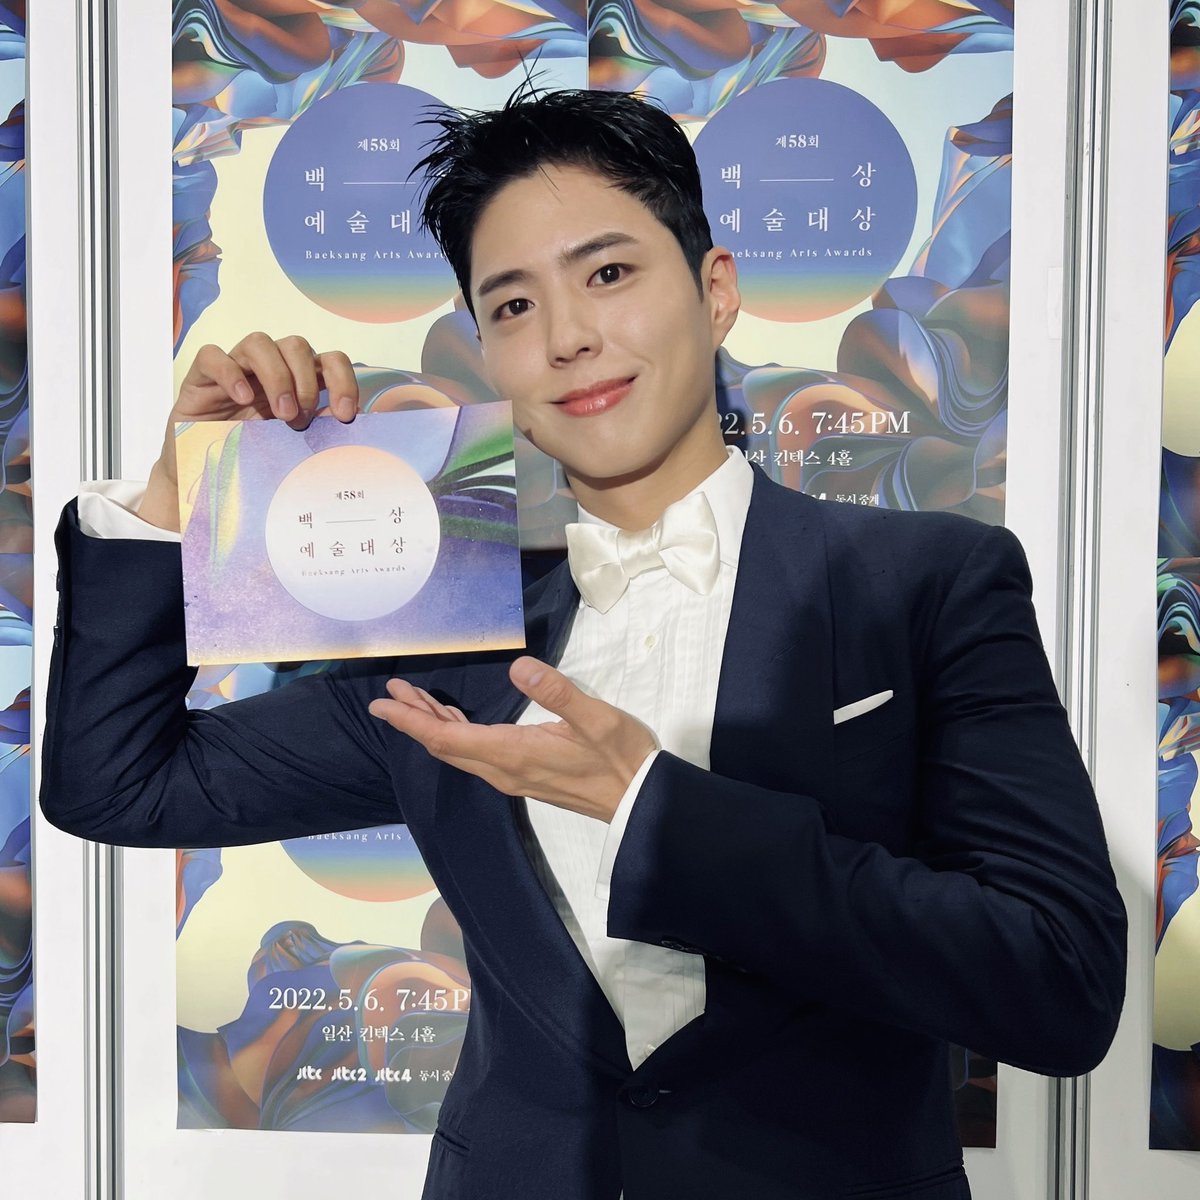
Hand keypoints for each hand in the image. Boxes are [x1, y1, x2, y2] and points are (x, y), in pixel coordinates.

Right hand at [140, 333, 359, 530]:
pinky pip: (213, 355)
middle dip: (305, 380)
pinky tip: (241, 399)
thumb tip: (351, 423)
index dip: (342, 380)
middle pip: (296, 345)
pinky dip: (229, 373)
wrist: (206, 471)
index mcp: (298, 381)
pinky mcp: (202, 375)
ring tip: (280, 413)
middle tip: (301, 417)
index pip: (329, 360)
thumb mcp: (294, 443)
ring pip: (259, 342)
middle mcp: (270, 368)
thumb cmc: (254, 452)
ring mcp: (236, 367)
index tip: (345, 414)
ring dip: (276, 375)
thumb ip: (320, 428)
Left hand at [367, 657, 657, 822]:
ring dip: (432, 726)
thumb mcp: (596, 718)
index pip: (447, 738)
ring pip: (459, 751)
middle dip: (414, 718)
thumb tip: (518, 668)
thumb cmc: (620, 756)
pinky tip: (453, 720)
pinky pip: (476, 754)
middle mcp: (503, 770)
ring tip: (412, 700)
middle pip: (445, 746)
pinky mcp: (523, 775)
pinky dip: (455, 734)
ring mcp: (512, 776)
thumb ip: (556, 692)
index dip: (411, 720)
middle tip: (390, 692)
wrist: (640, 801)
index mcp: (513, 754)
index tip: (382, 704)